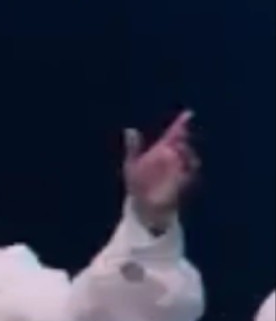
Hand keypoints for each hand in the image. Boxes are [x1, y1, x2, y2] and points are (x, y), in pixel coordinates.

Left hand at [123, 111, 200, 232]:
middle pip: (183, 143)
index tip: (188, 115)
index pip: (174, 134)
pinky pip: (191, 175)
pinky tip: (181, 169)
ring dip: (186, 152)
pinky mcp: (184, 183)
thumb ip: (133, 148)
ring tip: (176, 150)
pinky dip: (188, 171)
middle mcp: (174, 158)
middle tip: (179, 134)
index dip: (181, 124)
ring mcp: (180, 170)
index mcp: (161, 150)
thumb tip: (129, 129)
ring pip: (190, 157)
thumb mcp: (132, 165)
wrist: (142, 206)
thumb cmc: (137, 184)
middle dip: (183, 138)